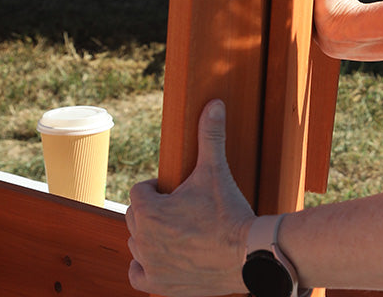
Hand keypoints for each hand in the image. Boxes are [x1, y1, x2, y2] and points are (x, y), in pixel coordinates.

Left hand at [126, 100, 254, 295]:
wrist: (246, 254)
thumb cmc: (228, 211)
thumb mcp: (216, 170)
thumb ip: (210, 136)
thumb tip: (214, 104)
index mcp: (150, 212)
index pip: (140, 192)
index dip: (157, 187)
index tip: (175, 189)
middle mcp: (142, 240)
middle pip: (135, 217)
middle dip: (153, 210)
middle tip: (180, 207)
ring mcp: (150, 265)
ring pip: (136, 244)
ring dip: (149, 236)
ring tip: (176, 229)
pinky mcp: (160, 285)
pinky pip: (137, 275)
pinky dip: (144, 266)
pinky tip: (161, 256)